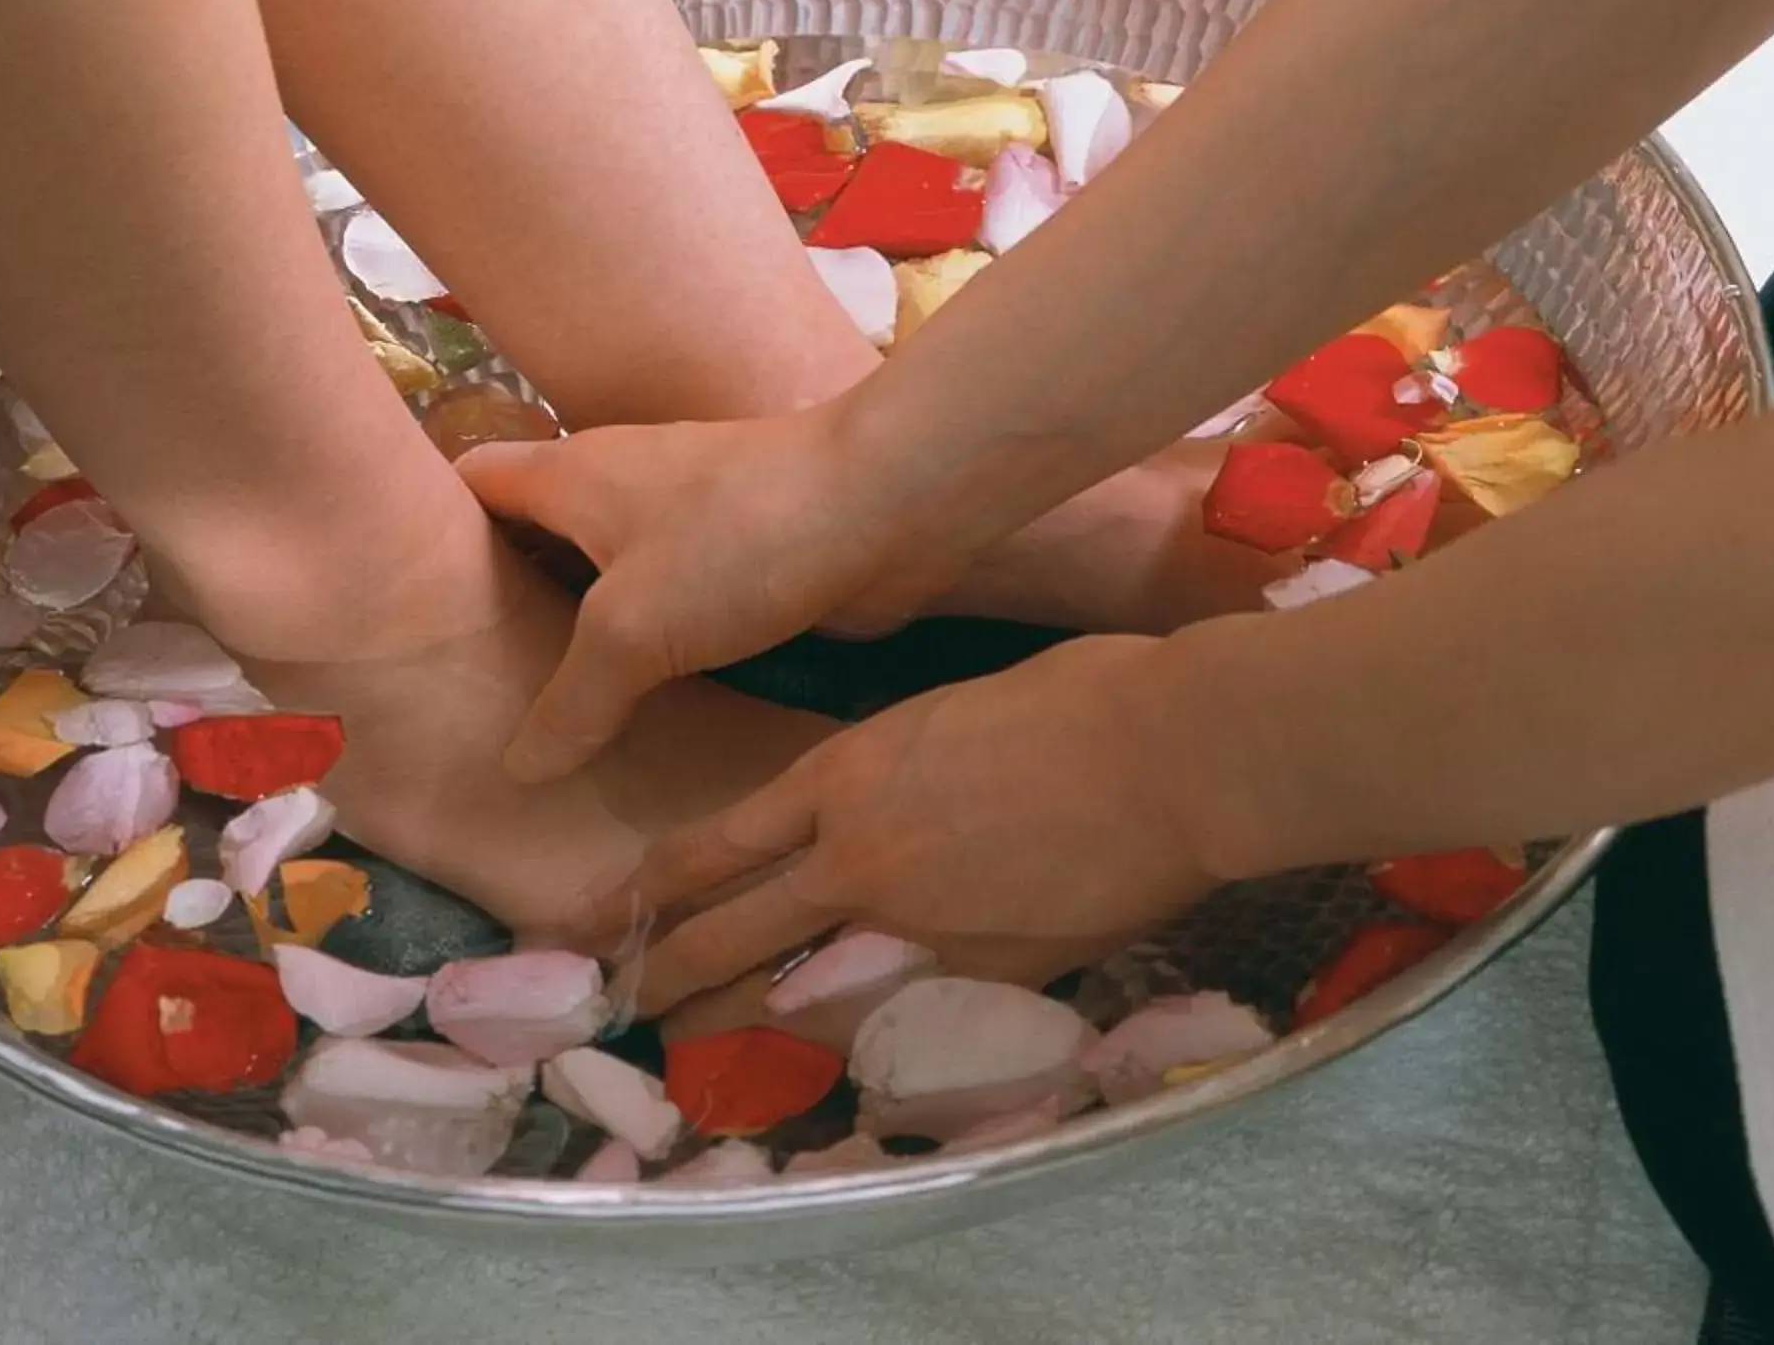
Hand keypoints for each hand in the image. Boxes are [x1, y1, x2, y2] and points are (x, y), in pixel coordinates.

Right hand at [458, 407, 947, 782]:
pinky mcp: (735, 565)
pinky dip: (638, 657)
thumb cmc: (742, 541)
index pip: (463, 485)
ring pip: (598, 585)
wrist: (887, 504)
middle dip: (491, 609)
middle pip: (524, 543)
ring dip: (570, 641)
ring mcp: (678, 526)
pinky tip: (624, 720)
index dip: (417, 533)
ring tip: (522, 723)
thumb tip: (517, 767)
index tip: (386, 612)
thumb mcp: (631, 628)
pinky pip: (663, 614)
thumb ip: (569, 701)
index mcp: (568, 474)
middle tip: (447, 697)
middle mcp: (613, 490)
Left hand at [627, 633, 1218, 1012]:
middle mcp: (855, 856)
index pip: (714, 844)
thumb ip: (908, 768)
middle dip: (663, 975)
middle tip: (620, 1006)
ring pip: (793, 997)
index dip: (649, 887)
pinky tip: (826, 1074)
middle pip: (727, 934)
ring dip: (738, 1033)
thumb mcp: (956, 714)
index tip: (604, 916)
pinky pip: (891, 1026)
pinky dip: (851, 1049)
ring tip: (697, 1059)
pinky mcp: (977, 977)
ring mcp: (912, 925)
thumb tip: (902, 799)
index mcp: (846, 772)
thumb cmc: (1083, 699)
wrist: (1169, 754)